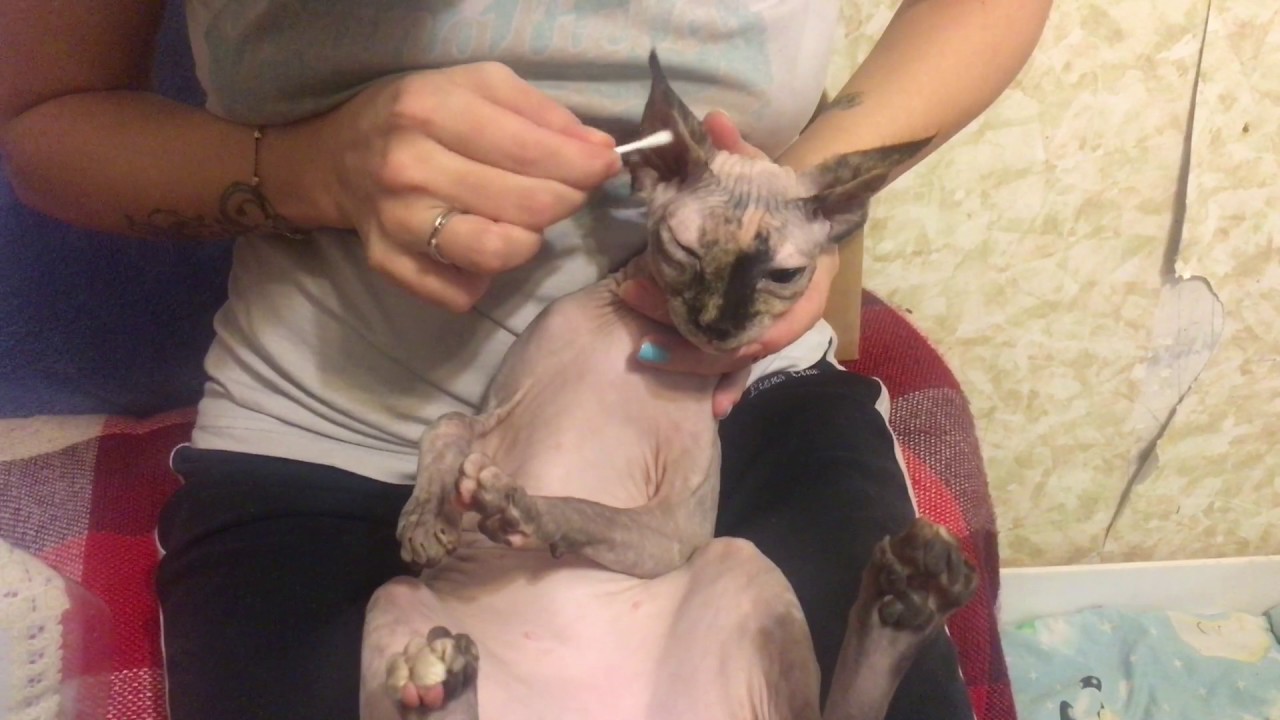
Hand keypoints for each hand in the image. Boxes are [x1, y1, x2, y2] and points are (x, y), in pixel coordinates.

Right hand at [283, 62, 621, 311]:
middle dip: (566, 200)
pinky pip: (462, 292)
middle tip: (570, 191)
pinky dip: (486, 277)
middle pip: (526, 206)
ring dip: (529, 241)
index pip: (530, 151)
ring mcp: (397, 222)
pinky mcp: (390, 264)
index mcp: (431, 110)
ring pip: (497, 253)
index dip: (582, 165)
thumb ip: (542, 114)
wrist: (338, 157)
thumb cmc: (420, 115)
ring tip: (526, 221)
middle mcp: (410, 167)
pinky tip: (483, 245)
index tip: (605, 166)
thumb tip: (600, 151)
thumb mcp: (478, 87)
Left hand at [617, 110, 838, 418]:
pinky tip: (707, 409)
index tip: (656, 298)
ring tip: (646, 358)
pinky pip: (739, 366)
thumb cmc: (781, 193)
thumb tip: (713, 122)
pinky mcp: (756, 334)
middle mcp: (793, 307)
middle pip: (741, 342)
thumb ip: (739, 154)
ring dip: (695, 368)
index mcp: (803, 274)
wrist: (808, 209)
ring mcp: (775, 325)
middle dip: (688, 344)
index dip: (711, 314)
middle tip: (636, 334)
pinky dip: (724, 386)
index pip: (767, 312)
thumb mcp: (761, 173)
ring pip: (736, 359)